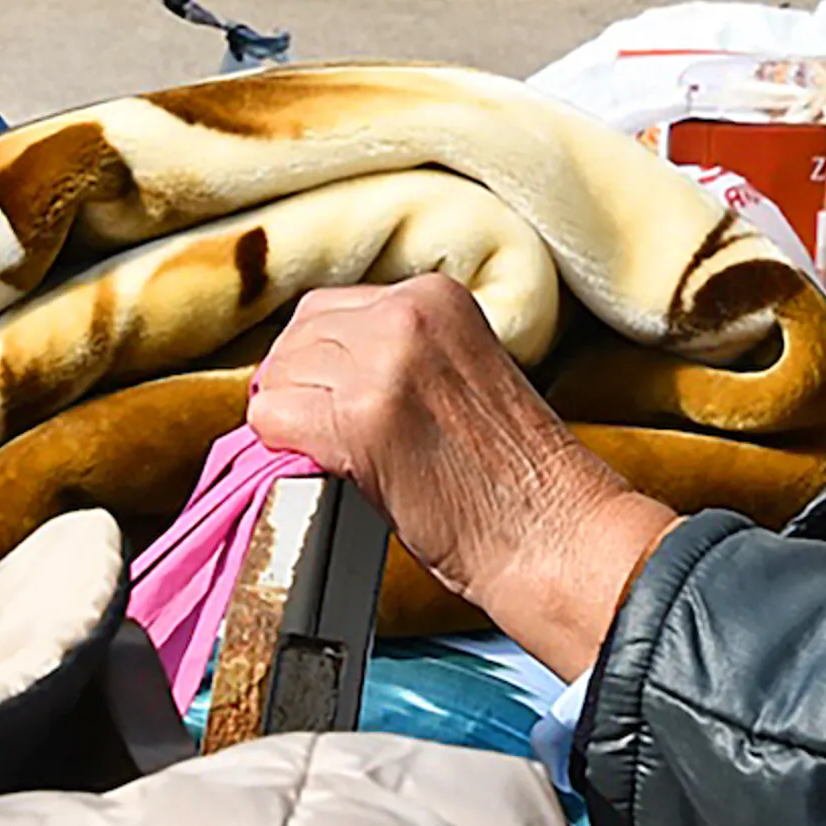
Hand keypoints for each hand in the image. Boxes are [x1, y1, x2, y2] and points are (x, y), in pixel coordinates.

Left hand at [246, 276, 676, 678]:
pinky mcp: (358, 421)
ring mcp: (381, 364)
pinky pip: (272, 419)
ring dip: (290, 419)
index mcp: (435, 296)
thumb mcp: (458, 372)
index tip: (329, 401)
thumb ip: (397, 352)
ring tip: (332, 455)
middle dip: (298, 388)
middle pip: (297, 339)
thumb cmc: (513, 473)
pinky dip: (280, 447)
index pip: (326, 310)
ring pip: (277, 377)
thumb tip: (313, 370)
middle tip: (320, 436)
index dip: (318, 363)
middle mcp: (405, 315)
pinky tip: (322, 468)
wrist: (552, 529)